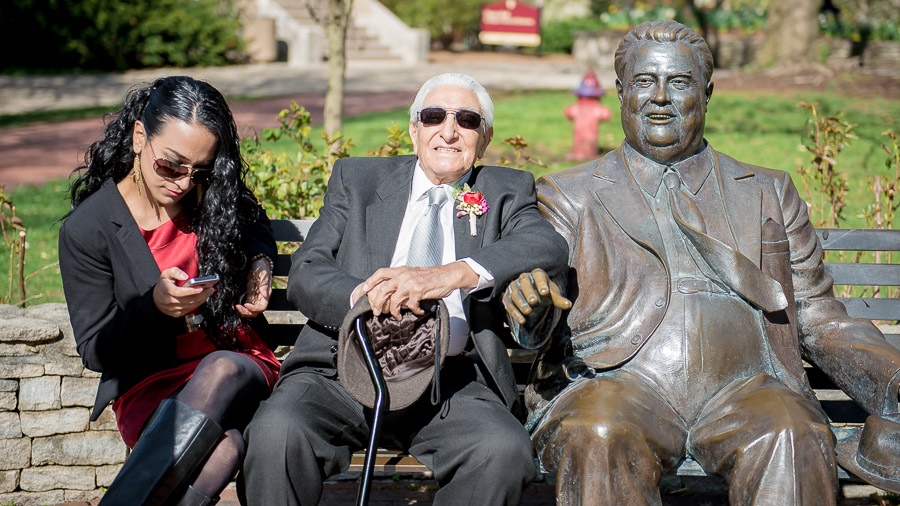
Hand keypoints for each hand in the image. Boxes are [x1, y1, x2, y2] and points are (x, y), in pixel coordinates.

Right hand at [153, 267, 214, 317]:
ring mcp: (172, 309)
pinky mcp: (176, 314)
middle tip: (211, 289)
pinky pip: (189, 309)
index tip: (201, 288)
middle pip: (187, 300)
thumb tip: (185, 276)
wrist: (156, 298)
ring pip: (190, 305)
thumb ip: (175, 272)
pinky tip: (203, 297)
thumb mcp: (166, 274)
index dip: (190, 291)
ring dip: (202, 299)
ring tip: (209, 292)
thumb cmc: (164, 284)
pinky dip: (198, 303)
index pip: (179, 292)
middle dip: (201, 295)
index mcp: (166, 290)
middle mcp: (168, 301)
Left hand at [236, 256, 272, 316]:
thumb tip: (265, 295)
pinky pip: (245, 305)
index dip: (254, 309)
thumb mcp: (263, 274)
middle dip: (246, 312)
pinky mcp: (249, 295)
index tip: (246, 304)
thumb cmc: (262, 267)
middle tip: (238, 307)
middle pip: (255, 312)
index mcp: (265, 294)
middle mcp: (260, 298)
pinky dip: (240, 307)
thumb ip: (264, 284)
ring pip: (250, 310)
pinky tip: (234, 305)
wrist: (257, 262)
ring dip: (243, 311)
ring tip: (235, 307)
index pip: (262, 307)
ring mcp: (254, 297)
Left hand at [361, 262, 477, 319]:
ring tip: (398, 317)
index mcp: (400, 270)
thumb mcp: (413, 274)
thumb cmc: (430, 277)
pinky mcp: (418, 291)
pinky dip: (414, 311)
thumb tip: (391, 293)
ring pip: (394, 300)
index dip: (371, 281)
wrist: (447, 275)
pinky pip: (410, 305)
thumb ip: (401, 280)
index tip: (364, 290)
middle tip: (377, 311)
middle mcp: (403, 275)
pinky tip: (418, 312)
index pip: (380, 272)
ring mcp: (410, 283)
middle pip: (383, 289)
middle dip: (377, 302)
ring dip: (394, 311)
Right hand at [502, 268, 570, 325]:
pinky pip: (509, 303)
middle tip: (534, 302)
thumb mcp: (552, 295)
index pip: (538, 276)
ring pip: (515, 293)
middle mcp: (524, 278)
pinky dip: (514, 312)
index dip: (541, 283)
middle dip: (529, 292)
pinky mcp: (507, 296)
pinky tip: (522, 321)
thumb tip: (568, 305)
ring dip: (520, 302)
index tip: (544, 293)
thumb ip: (559, 299)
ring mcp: (514, 286)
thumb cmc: (544, 293)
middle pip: (524, 283)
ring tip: (528, 312)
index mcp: (537, 274)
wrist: (531, 294)